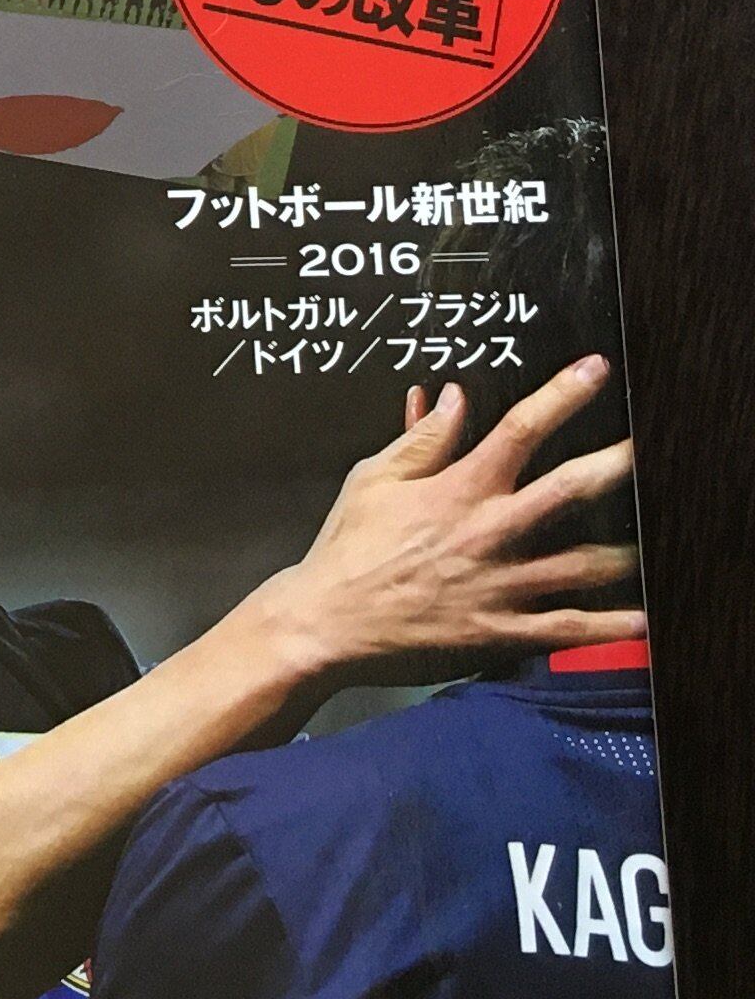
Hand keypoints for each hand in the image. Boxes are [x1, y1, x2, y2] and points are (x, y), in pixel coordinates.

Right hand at [255, 355, 639, 685]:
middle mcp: (490, 532)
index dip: (562, 394)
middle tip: (659, 446)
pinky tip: (648, 619)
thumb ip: (421, 440)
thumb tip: (453, 397)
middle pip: (571, 489)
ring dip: (631, 551)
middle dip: (620, 462)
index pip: (519, 429)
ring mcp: (502, 584)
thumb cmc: (348, 546)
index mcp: (459, 489)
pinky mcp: (502, 630)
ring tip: (669, 537)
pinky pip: (569, 628)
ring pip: (586, 564)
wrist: (328, 621)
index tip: (597, 368)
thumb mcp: (373, 480)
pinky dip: (612, 626)